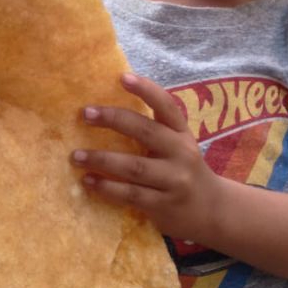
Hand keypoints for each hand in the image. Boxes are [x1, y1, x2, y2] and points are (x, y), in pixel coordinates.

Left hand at [71, 72, 217, 238]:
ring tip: (76, 156)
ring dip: (102, 159)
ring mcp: (174, 180)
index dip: (146, 90)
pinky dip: (107, 187)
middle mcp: (181, 153)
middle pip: (146, 131)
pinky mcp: (164, 205)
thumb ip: (154, 131)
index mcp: (182, 134)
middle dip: (113, 119)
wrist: (212, 211)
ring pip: (134, 166)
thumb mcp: (177, 146)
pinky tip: (88, 182)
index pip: (166, 106)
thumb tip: (108, 111)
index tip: (122, 77)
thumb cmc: (182, 171)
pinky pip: (131, 194)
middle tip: (85, 113)